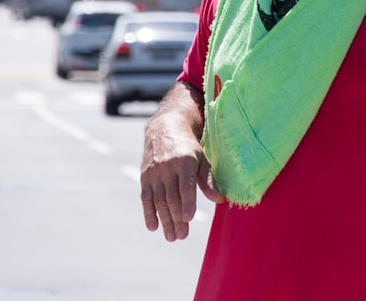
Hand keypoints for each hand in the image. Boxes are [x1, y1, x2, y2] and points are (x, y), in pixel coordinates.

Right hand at [140, 106, 224, 241]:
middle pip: (171, 197)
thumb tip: (220, 200)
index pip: (185, 185)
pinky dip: (148, 213)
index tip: (189, 218)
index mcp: (184, 162)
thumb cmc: (188, 147)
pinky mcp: (145, 176)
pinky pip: (146, 197)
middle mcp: (167, 167)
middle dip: (176, 218)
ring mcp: (154, 172)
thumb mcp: (202, 159)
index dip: (187, 202)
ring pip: (159, 200)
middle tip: (181, 236)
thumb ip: (208, 181)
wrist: (164, 128)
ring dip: (164, 220)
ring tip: (171, 237)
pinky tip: (153, 227)